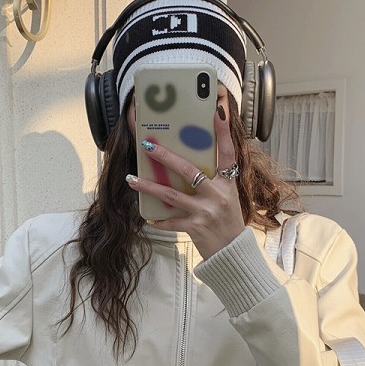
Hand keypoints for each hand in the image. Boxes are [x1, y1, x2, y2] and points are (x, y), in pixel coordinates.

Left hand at [126, 104, 245, 259]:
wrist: (233, 253)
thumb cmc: (228, 223)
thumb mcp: (228, 198)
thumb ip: (213, 182)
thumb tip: (189, 167)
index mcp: (228, 184)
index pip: (227, 154)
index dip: (224, 133)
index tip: (218, 112)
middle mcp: (218, 195)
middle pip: (189, 170)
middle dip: (166, 157)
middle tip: (148, 146)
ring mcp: (206, 211)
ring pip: (171, 195)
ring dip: (149, 187)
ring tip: (131, 179)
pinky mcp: (195, 227)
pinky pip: (171, 221)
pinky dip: (159, 220)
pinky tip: (147, 217)